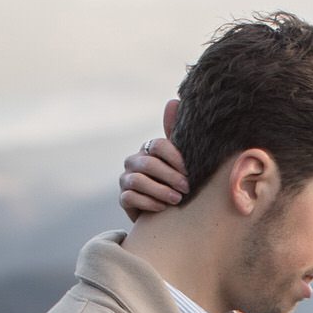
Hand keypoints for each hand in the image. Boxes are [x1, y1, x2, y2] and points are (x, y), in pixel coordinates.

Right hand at [119, 99, 187, 220]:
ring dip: (159, 190)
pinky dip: (148, 202)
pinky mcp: (123, 198)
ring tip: (177, 200)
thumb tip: (173, 100)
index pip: (158, 145)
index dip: (174, 157)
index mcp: (148, 149)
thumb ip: (176, 134)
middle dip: (169, 176)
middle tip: (186, 188)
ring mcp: (126, 179)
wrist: (164, 211)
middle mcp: (133, 161)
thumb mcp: (179, 159)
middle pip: (148, 164)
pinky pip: (130, 197)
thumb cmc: (174, 181)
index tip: (189, 170)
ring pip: (138, 181)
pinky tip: (163, 208)